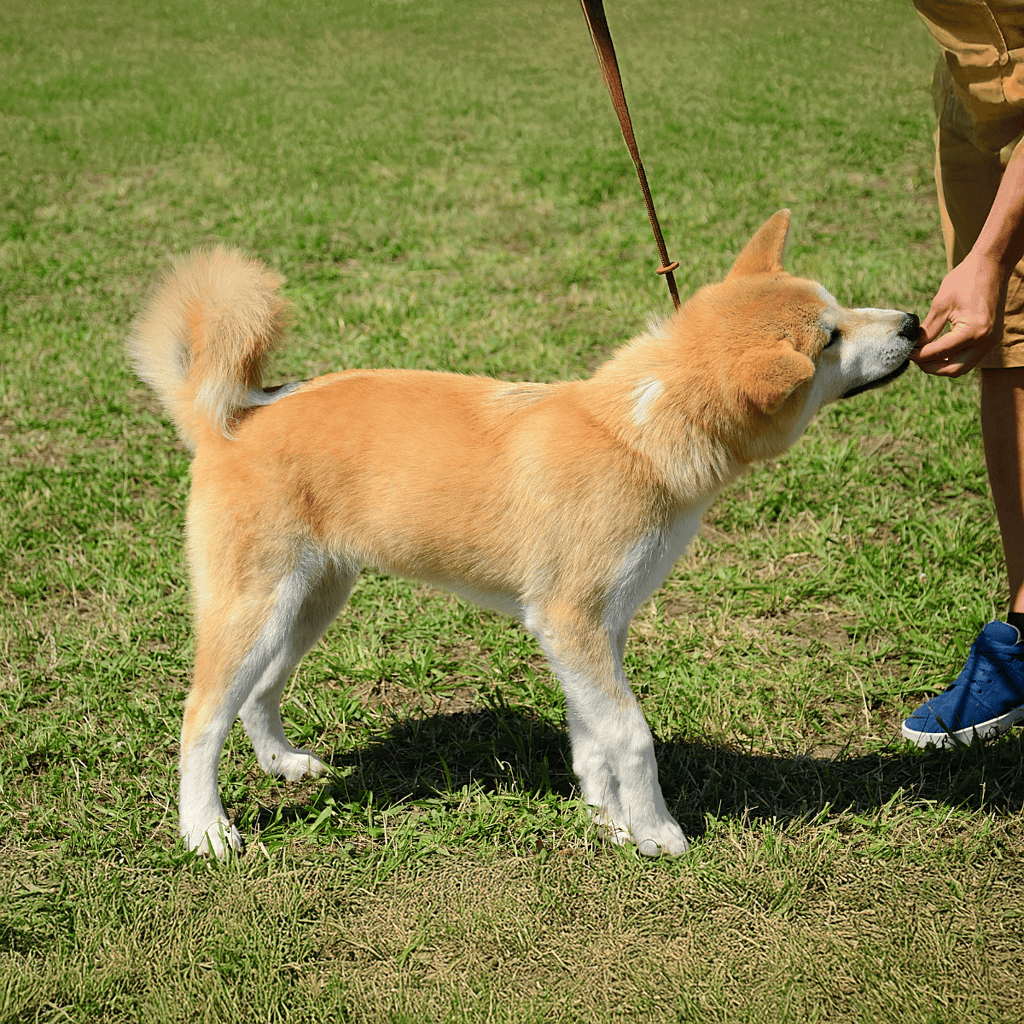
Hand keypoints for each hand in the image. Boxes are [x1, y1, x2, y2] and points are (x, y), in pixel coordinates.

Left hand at [912, 252, 1006, 376]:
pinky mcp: (990, 338)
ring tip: (924, 354)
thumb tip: (914, 346)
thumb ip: (928, 329)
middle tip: (914, 358)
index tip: (905, 352)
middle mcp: (985, 341)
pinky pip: (969, 357)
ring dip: (942, 365)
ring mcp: (991, 341)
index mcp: (973, 331)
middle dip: (931, 367)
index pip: (940, 353)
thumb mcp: (940, 304)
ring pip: (962, 367)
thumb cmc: (965, 280)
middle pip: (954, 370)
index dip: (919, 355)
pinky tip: (937, 349)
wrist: (992, 265)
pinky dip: (952, 357)